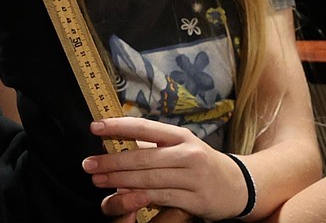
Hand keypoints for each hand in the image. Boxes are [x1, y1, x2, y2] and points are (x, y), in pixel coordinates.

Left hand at [83, 118, 249, 220]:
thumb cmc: (201, 162)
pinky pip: (160, 198)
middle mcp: (187, 153)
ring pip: (148, 179)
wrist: (238, 185)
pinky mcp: (195, 200)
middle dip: (111, 161)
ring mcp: (192, 177)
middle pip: (142, 157)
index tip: (94, 127)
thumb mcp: (181, 146)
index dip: (117, 126)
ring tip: (97, 180)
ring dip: (119, 180)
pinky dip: (137, 198)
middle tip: (88, 163)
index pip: (144, 127)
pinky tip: (121, 197)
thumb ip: (153, 145)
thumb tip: (119, 141)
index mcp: (180, 135)